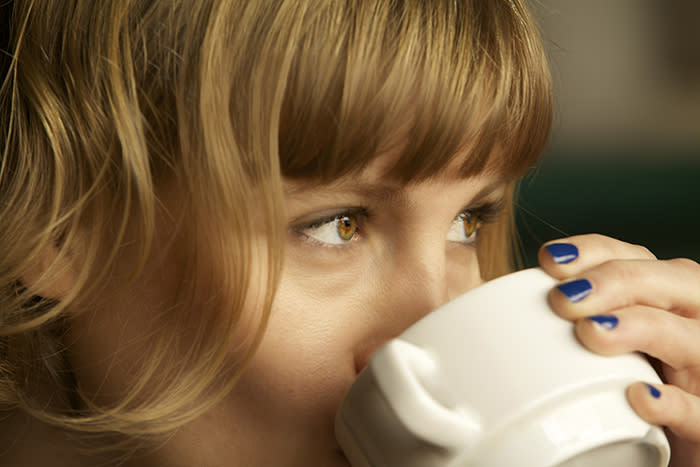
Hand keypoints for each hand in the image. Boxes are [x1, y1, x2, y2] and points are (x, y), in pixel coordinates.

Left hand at [538, 234, 699, 466]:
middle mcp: (694, 325)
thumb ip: (577, 321)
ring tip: (592, 331)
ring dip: (641, 328)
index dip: (597, 252)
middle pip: (676, 281)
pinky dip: (674, 404)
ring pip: (693, 338)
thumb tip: (511, 308)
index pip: (638, 258)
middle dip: (616, 281)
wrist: (661, 450)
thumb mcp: (606, 345)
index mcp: (668, 300)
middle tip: (564, 298)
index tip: (549, 260)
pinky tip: (640, 396)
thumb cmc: (627, 388)